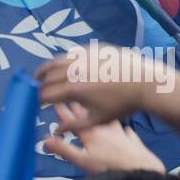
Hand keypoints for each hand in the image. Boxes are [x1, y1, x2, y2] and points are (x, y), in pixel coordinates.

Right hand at [35, 44, 166, 127]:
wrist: (145, 84)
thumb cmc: (123, 105)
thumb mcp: (98, 119)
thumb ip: (75, 126)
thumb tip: (55, 131)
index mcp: (74, 89)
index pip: (46, 94)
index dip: (37, 100)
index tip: (35, 104)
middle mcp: (74, 70)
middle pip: (47, 76)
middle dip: (38, 84)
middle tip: (34, 90)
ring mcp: (83, 56)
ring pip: (56, 60)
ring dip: (46, 69)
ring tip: (41, 76)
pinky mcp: (92, 48)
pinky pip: (72, 53)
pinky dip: (63, 60)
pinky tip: (63, 66)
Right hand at [42, 102, 165, 174]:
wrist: (142, 170)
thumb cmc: (110, 166)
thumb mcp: (84, 161)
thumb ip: (65, 149)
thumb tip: (46, 140)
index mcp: (90, 133)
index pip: (72, 119)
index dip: (62, 111)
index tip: (55, 102)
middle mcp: (104, 128)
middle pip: (87, 114)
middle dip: (75, 105)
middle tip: (70, 96)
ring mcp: (120, 131)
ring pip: (104, 117)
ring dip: (96, 113)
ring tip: (90, 107)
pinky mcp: (133, 138)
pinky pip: (125, 129)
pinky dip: (120, 126)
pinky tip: (123, 127)